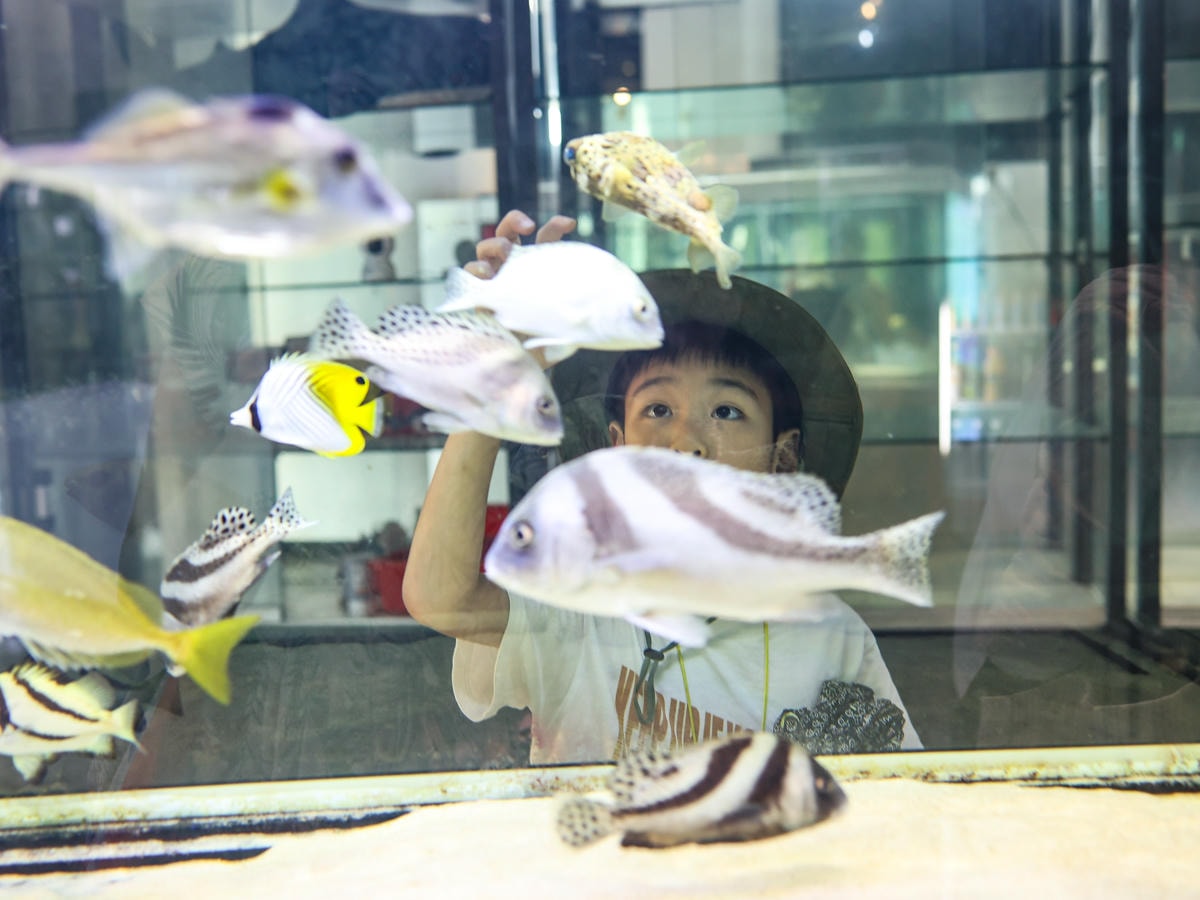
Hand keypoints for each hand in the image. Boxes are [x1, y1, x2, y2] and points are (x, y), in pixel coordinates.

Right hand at [463, 209, 576, 368]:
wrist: (524, 364)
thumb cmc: (547, 340)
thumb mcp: (564, 321)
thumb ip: (575, 308)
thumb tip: (593, 296)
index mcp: (537, 267)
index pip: (545, 237)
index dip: (555, 226)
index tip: (569, 224)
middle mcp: (512, 268)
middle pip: (508, 232)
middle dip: (514, 222)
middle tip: (527, 229)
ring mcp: (492, 279)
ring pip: (486, 248)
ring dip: (494, 245)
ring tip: (506, 252)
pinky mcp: (477, 295)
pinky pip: (470, 274)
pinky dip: (476, 268)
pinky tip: (485, 273)